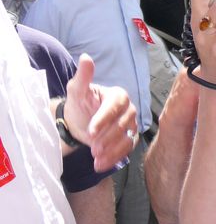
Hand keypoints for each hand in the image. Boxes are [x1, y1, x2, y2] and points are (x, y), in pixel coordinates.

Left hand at [65, 54, 138, 170]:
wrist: (79, 123)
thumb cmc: (80, 104)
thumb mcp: (77, 91)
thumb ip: (83, 76)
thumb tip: (85, 58)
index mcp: (118, 95)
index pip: (116, 106)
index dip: (104, 119)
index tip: (91, 131)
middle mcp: (128, 109)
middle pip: (123, 124)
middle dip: (108, 137)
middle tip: (93, 148)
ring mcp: (131, 125)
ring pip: (127, 138)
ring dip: (113, 150)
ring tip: (96, 160)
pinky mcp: (129, 139)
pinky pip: (127, 150)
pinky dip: (115, 158)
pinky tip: (100, 165)